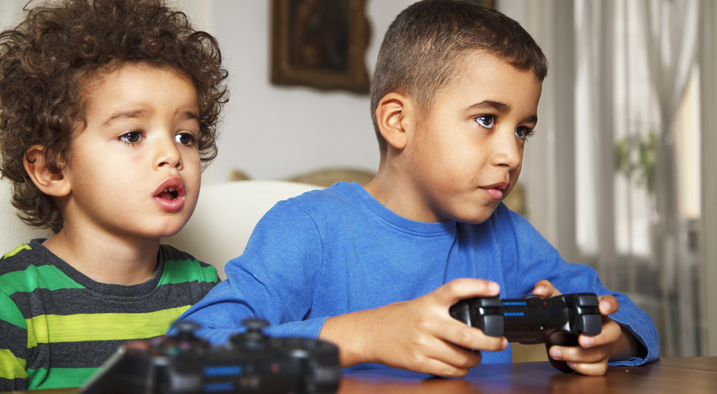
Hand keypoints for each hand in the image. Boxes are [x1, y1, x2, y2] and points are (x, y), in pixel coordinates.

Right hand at [319, 278, 507, 376]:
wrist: (370, 333)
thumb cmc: (398, 318)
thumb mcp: (422, 304)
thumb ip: (444, 308)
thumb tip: (477, 316)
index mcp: (429, 302)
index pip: (455, 288)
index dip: (477, 286)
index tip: (494, 288)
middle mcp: (427, 322)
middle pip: (467, 334)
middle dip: (491, 342)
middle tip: (500, 342)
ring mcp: (423, 343)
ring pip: (461, 357)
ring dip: (475, 359)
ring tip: (475, 356)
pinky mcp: (419, 361)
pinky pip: (449, 370)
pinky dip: (461, 370)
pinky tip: (461, 365)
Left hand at [531, 282, 645, 375]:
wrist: (569, 335)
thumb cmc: (567, 316)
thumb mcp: (557, 301)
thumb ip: (547, 291)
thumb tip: (538, 290)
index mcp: (596, 310)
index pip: (610, 303)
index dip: (609, 305)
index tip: (603, 307)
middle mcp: (605, 328)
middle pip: (612, 332)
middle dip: (598, 338)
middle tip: (582, 340)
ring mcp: (604, 346)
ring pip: (600, 353)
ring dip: (578, 355)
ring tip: (556, 352)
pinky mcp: (599, 361)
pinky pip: (598, 368)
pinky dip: (584, 368)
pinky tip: (570, 363)